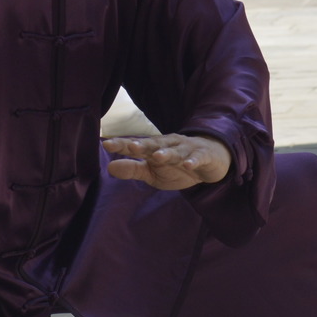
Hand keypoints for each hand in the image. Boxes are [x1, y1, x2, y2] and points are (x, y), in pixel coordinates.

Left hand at [103, 132, 232, 189]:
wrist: (210, 160)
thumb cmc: (177, 166)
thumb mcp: (152, 172)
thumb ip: (132, 169)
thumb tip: (109, 168)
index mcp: (154, 148)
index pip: (135, 146)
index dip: (122, 145)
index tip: (106, 144)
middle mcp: (168, 145)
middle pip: (154, 144)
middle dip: (143, 145)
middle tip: (131, 147)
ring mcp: (186, 149)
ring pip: (176, 151)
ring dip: (167, 153)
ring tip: (158, 156)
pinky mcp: (203, 155)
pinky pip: (197, 158)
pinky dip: (193, 161)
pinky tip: (188, 165)